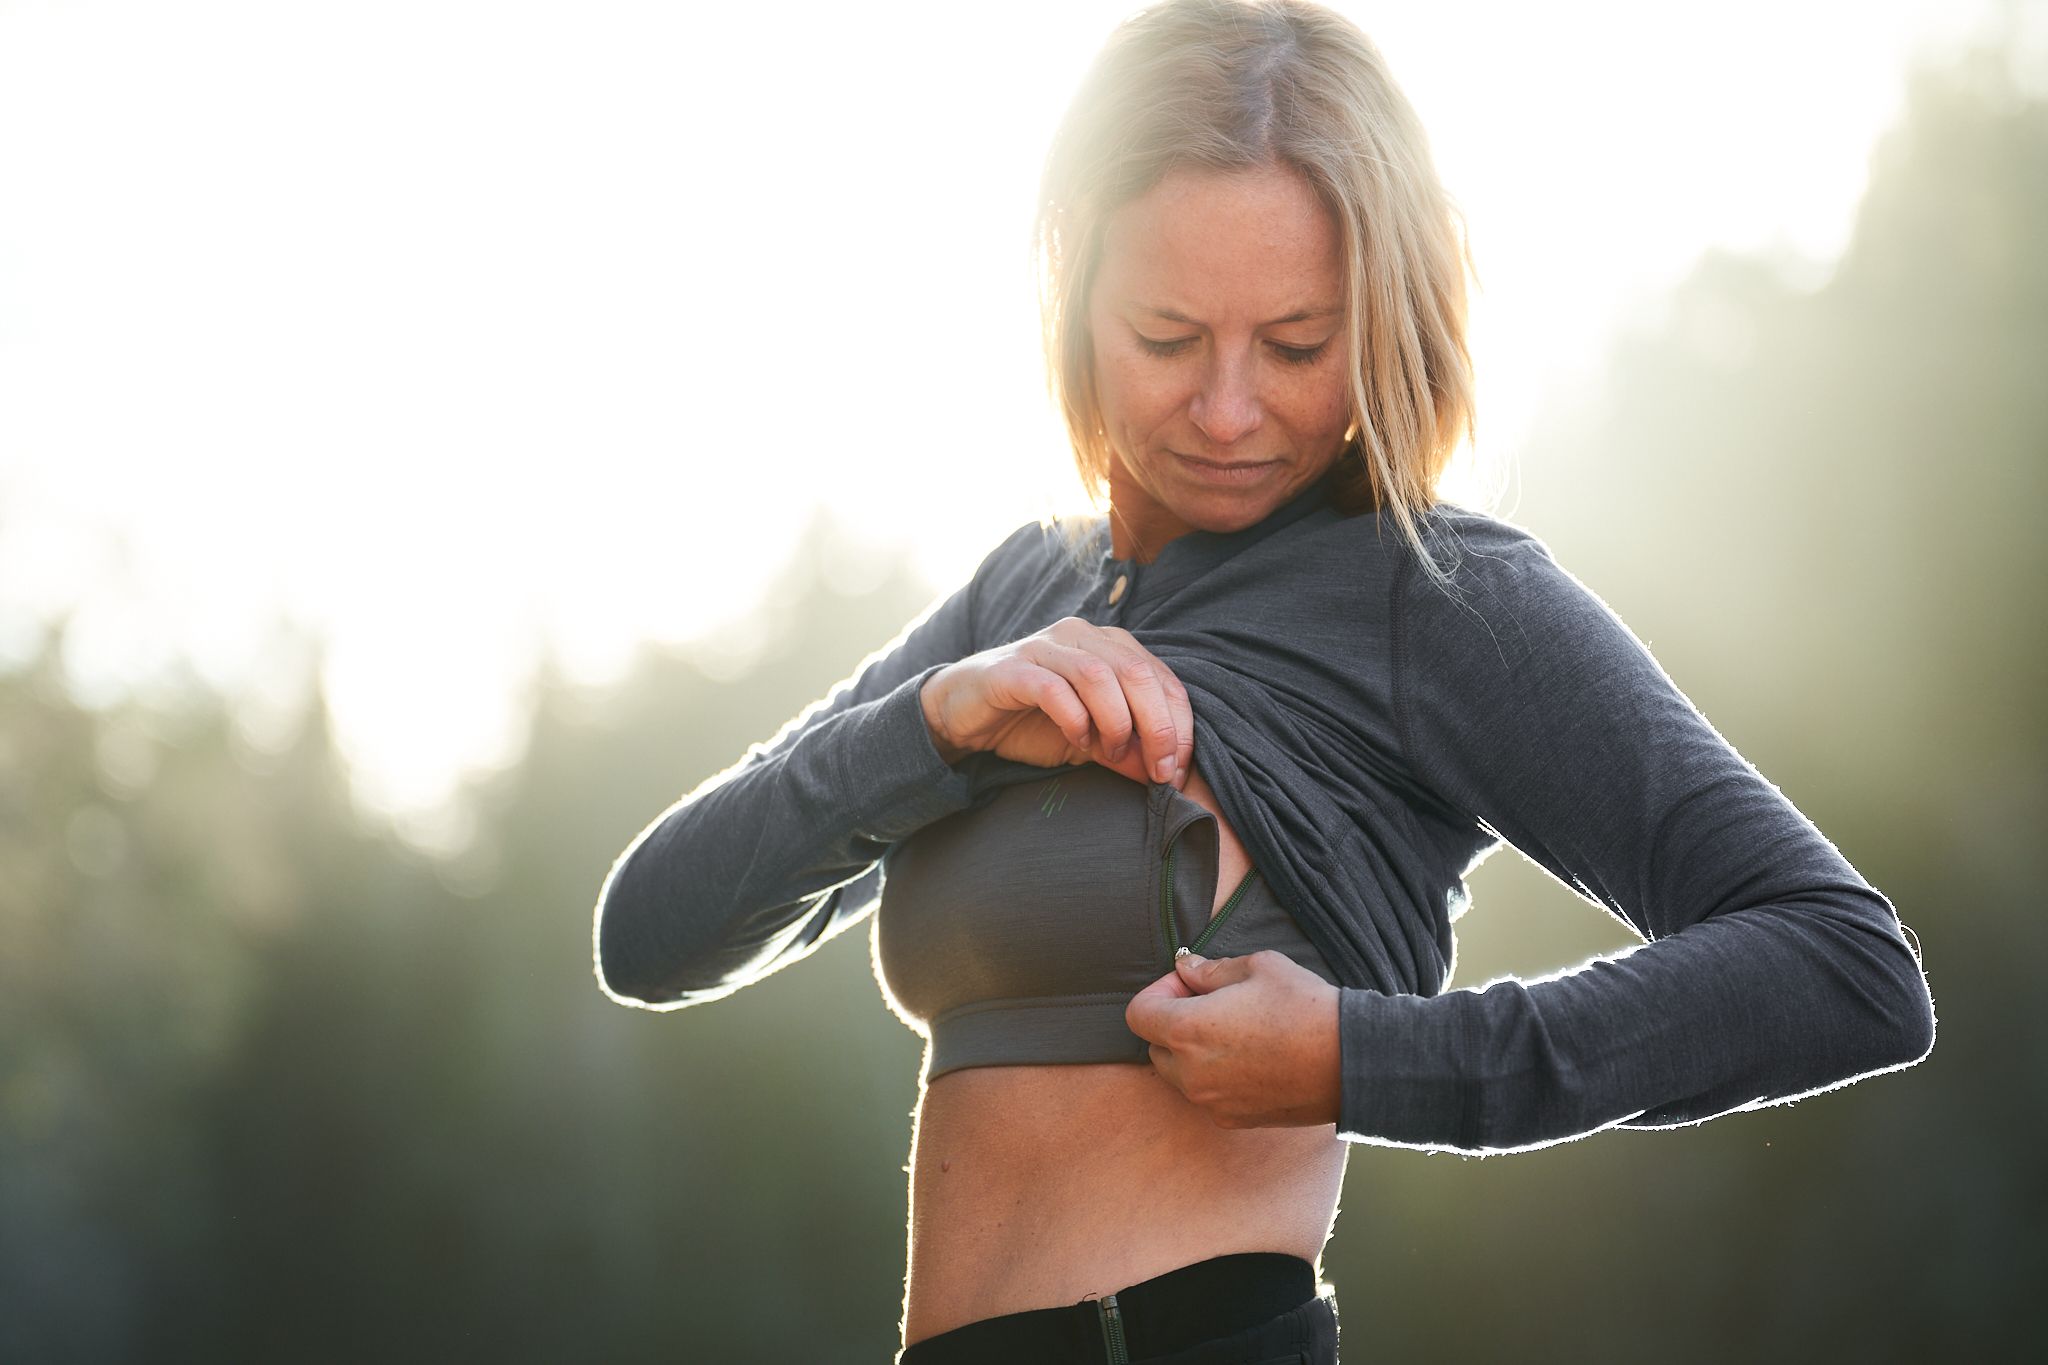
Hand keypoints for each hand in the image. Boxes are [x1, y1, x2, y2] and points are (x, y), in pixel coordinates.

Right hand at [919, 616, 1193, 787]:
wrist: (964, 715)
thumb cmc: (1030, 722)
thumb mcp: (1090, 741)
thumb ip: (1126, 751)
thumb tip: (1166, 776)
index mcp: (1109, 646)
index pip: (1162, 679)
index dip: (1179, 726)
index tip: (1177, 770)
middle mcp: (1080, 637)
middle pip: (1137, 673)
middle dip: (1158, 727)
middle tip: (1159, 771)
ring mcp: (1044, 648)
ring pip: (1099, 676)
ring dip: (1116, 722)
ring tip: (1113, 753)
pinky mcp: (1012, 669)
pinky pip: (1053, 689)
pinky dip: (1074, 718)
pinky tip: (1078, 740)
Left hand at [1125, 950, 1341, 1128]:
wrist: (1351, 1062)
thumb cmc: (1305, 1008)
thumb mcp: (1258, 967)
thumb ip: (1211, 970)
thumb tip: (1186, 969)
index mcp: (1186, 1031)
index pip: (1138, 1013)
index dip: (1158, 991)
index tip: (1189, 983)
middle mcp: (1190, 1073)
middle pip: (1155, 1047)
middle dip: (1173, 1022)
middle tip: (1211, 1002)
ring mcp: (1211, 1102)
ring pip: (1179, 1074)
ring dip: (1192, 1052)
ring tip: (1234, 1030)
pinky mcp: (1233, 1120)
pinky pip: (1207, 1094)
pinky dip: (1215, 1076)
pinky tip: (1251, 1056)